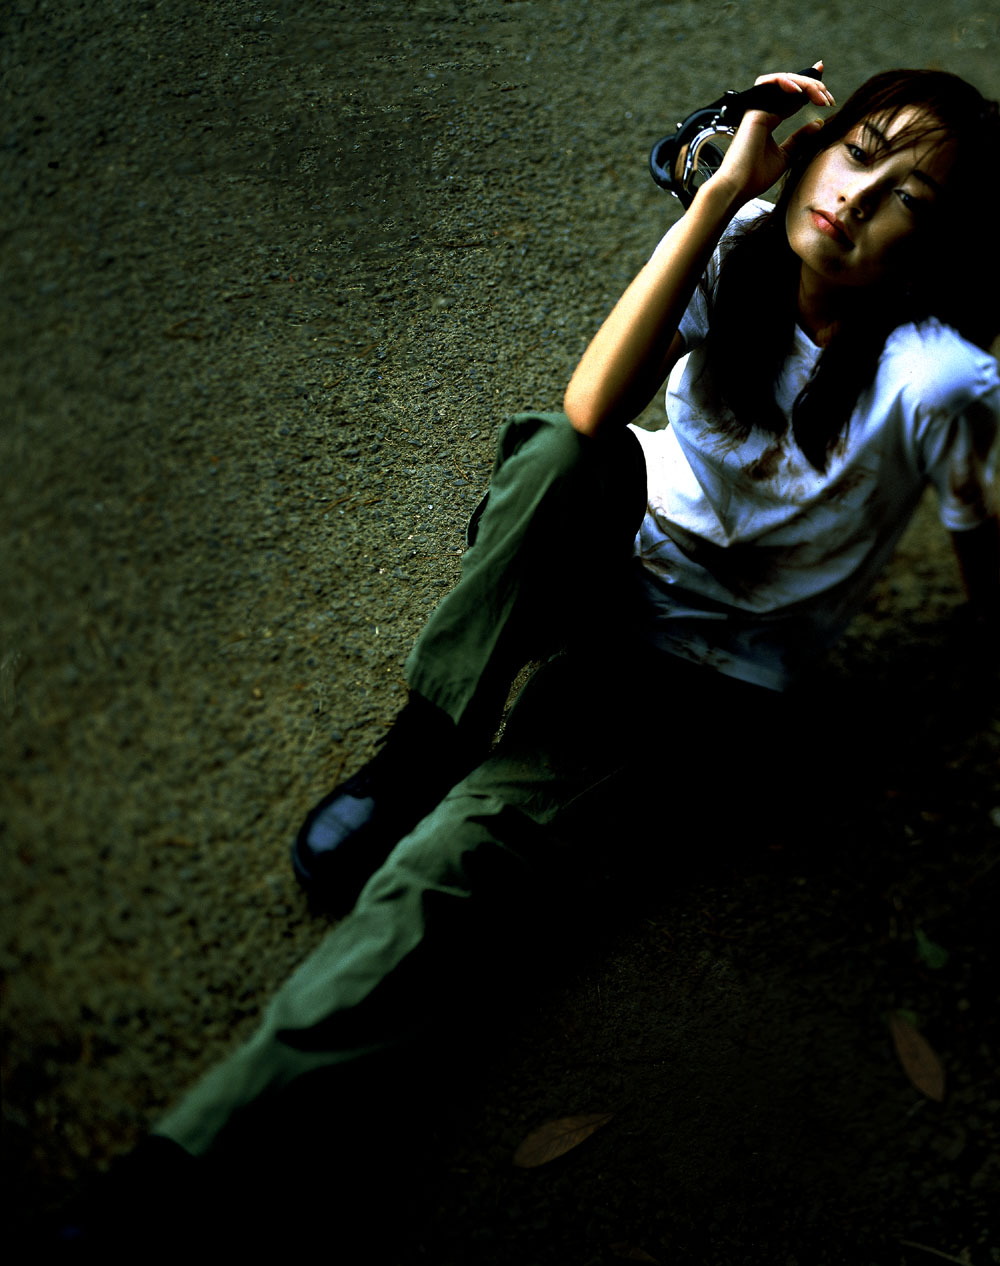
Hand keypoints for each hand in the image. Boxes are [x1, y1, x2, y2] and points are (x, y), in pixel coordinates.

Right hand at [713, 61, 834, 203]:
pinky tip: (802, 92)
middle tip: (829, 100)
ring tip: (821, 97)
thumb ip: (800, 138)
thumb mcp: (786, 155)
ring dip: (806, 84)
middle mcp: (763, 110)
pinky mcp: (755, 109)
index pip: (792, 97)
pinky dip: (788, 83)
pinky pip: (772, 84)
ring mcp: (758, 108)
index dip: (810, 89)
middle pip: (791, 87)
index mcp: (768, 119)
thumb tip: (818, 123)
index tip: (828, 95)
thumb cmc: (756, 177)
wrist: (739, 187)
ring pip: (785, 81)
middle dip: (814, 88)